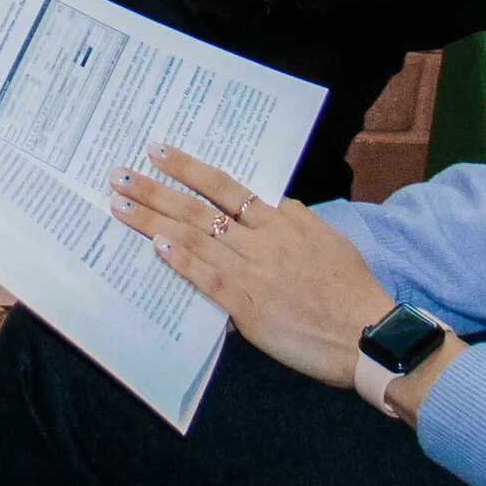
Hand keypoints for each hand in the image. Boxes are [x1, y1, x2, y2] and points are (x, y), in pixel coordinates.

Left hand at [109, 145, 393, 389]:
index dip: (187, 167)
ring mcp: (252, 271)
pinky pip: (206, 279)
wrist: (367, 334)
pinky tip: (155, 247)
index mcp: (279, 221)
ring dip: (152, 221)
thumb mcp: (328, 240)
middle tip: (118, 174)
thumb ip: (295, 220)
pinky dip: (180, 261)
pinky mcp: (248, 306)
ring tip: (119, 205)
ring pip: (193, 238)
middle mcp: (260, 240)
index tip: (158, 151)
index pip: (224, 186)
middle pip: (197, 208)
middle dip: (155, 190)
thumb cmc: (351, 290)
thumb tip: (274, 205)